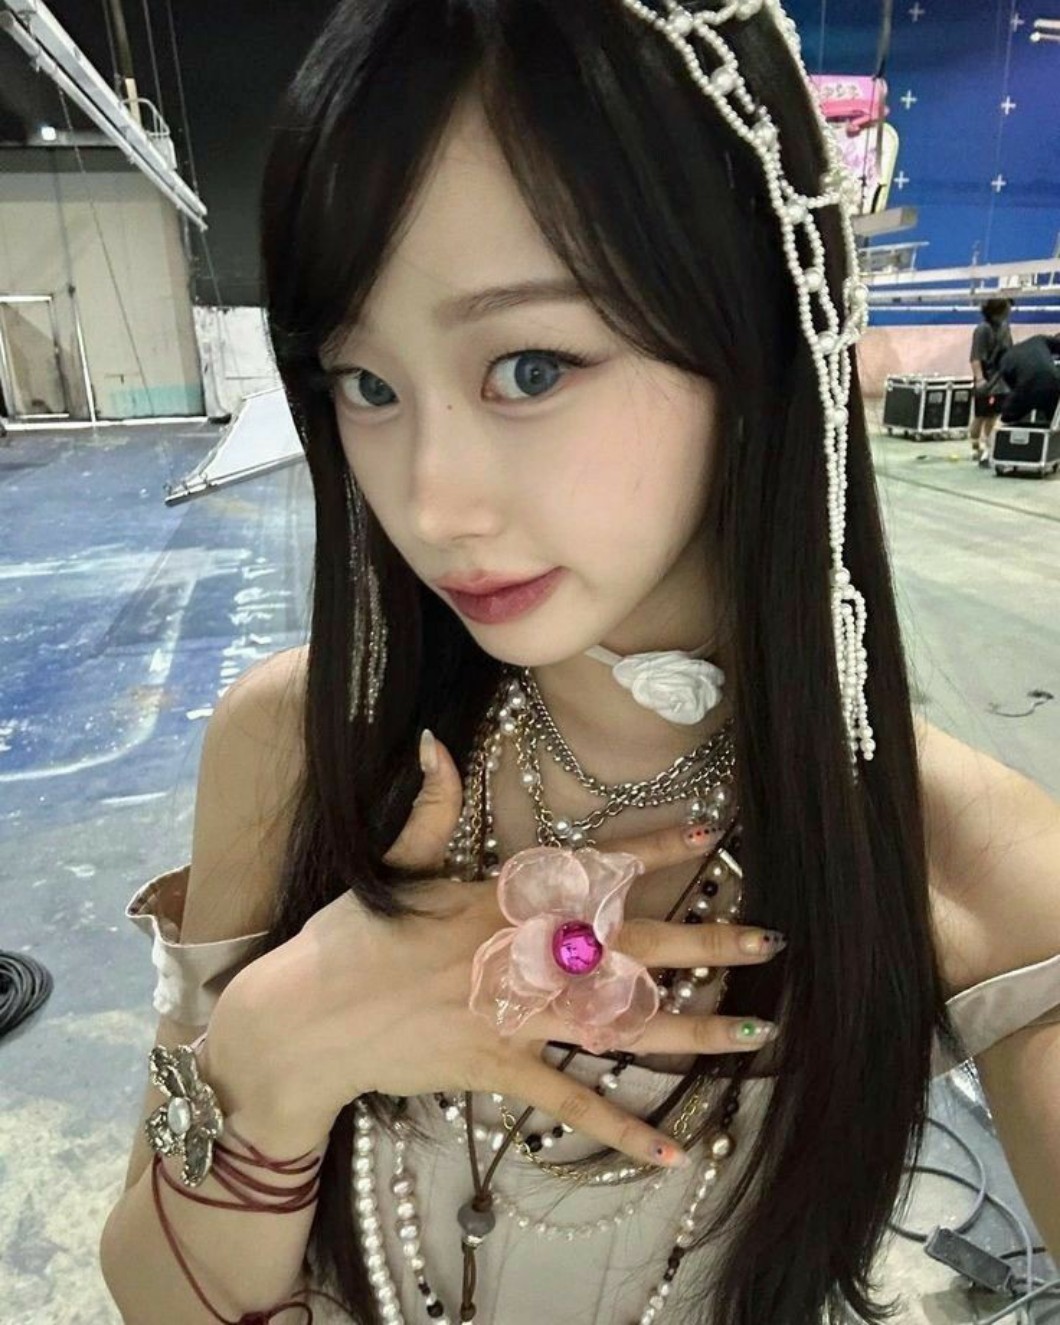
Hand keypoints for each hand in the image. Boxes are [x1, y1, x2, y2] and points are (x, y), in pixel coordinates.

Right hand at [207, 733, 782, 1169]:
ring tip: (751, 1035)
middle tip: (768, 942)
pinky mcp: (497, 1068)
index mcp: (499, 900)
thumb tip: (433, 740)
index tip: (711, 830)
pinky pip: (567, 1102)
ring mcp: (513, 1016)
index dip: (653, 847)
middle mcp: (519, 955)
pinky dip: (617, 1127)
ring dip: (689, 1030)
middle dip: (703, 943)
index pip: (590, 868)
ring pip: (617, 1023)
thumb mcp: (390, 865)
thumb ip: (425, 805)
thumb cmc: (347, 937)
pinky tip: (668, 1151)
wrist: (303, 1022)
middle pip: (626, 948)